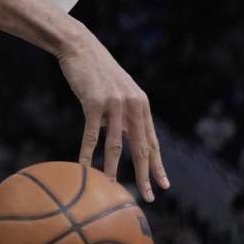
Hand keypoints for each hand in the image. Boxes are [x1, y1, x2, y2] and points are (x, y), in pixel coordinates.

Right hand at [58, 31, 168, 201]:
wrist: (80, 47)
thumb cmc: (96, 71)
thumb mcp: (116, 92)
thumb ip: (121, 115)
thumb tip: (117, 139)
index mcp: (141, 105)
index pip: (153, 141)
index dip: (158, 165)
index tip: (163, 185)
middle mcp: (133, 105)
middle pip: (141, 147)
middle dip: (145, 174)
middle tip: (148, 196)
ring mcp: (114, 104)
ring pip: (116, 144)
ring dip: (114, 168)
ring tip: (112, 187)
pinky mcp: (94, 103)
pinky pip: (91, 134)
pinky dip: (87, 152)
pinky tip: (84, 166)